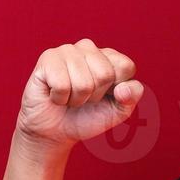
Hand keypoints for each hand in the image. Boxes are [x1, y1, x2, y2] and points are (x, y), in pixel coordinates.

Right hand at [16, 39, 142, 148]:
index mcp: (109, 56)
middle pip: (105, 74)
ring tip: (68, 97)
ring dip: (75, 99)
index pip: (125, 66)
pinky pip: (62, 85)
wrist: (55, 131)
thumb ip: (132, 97)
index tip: (104, 95)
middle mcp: (88, 48)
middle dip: (94, 96)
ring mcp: (67, 50)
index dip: (116, 90)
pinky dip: (59, 99)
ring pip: (83, 82)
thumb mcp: (118, 111)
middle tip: (83, 98)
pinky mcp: (47, 59)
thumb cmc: (87, 117)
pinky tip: (54, 95)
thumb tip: (123, 89)